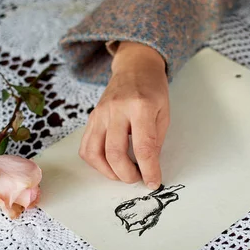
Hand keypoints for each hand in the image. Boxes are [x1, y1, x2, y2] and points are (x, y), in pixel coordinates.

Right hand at [79, 42, 168, 188]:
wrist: (134, 67)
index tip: (153, 182)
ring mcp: (100, 113)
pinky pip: (86, 147)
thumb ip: (155, 140)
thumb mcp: (164, 113)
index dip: (149, 170)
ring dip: (109, 172)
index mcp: (141, 107)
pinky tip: (108, 164)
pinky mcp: (91, 118)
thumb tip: (148, 168)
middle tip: (137, 178)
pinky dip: (95, 162)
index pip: (143, 147)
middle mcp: (117, 110)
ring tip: (122, 174)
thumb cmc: (152, 90)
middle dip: (127, 174)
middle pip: (115, 153)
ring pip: (95, 153)